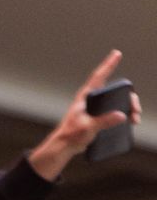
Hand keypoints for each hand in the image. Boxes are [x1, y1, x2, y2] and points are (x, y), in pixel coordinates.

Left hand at [29, 50, 141, 180]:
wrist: (64, 146)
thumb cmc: (71, 135)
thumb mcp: (88, 127)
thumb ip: (104, 121)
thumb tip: (121, 116)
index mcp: (85, 98)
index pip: (98, 77)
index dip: (108, 65)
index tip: (116, 53)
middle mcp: (91, 100)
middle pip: (115, 91)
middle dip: (129, 98)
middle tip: (135, 110)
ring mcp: (95, 108)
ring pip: (117, 102)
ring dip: (128, 108)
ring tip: (134, 119)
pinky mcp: (97, 117)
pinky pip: (114, 112)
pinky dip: (123, 115)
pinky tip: (129, 122)